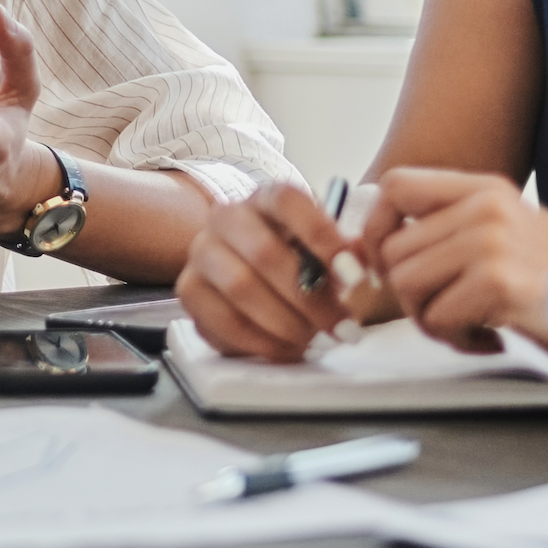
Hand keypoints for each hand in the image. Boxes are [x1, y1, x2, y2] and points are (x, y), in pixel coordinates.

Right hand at [176, 183, 372, 360]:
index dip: (322, 235)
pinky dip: (262, 342)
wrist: (249, 271)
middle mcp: (225, 218)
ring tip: (315, 339)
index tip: (355, 275)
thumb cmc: (298, 260)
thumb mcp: (326, 247)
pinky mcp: (189, 291)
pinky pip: (223, 321)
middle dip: (310, 298)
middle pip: (264, 252)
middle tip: (342, 326)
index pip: (287, 200)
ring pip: (240, 288)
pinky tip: (289, 349)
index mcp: (265, 199)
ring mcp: (201, 253)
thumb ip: (347, 253)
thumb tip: (358, 264)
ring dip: (286, 322)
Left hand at [366, 167, 547, 353]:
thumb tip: (372, 248)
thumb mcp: (503, 238)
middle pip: (394, 249)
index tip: (382, 261)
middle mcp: (488, 206)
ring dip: (431, 318)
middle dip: (410, 294)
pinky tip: (490, 336)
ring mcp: (494, 240)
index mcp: (486, 189)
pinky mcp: (499, 280)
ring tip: (471, 324)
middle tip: (447, 311)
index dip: (375, 228)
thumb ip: (447, 232)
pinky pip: (436, 315)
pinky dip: (455, 337)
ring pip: (406, 283)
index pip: (396, 185)